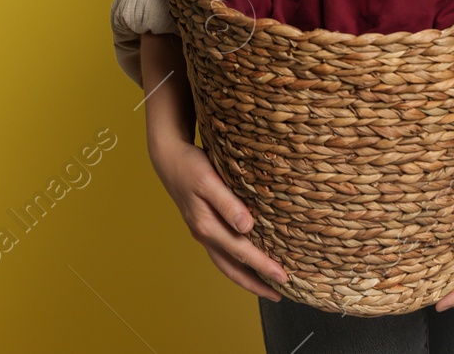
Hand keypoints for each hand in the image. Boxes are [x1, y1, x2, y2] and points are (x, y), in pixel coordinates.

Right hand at [152, 139, 287, 300]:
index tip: (284, 278)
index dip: (263, 267)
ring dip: (246, 277)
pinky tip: (248, 260)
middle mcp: (204, 234)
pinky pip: (223, 251)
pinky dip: (237, 261)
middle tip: (280, 294)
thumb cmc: (190, 166)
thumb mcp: (209, 181)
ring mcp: (203, 232)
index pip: (241, 253)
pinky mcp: (204, 225)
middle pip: (232, 268)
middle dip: (256, 284)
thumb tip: (247, 228)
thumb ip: (228, 205)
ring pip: (226, 263)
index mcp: (207, 226)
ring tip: (266, 285)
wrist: (169, 158)